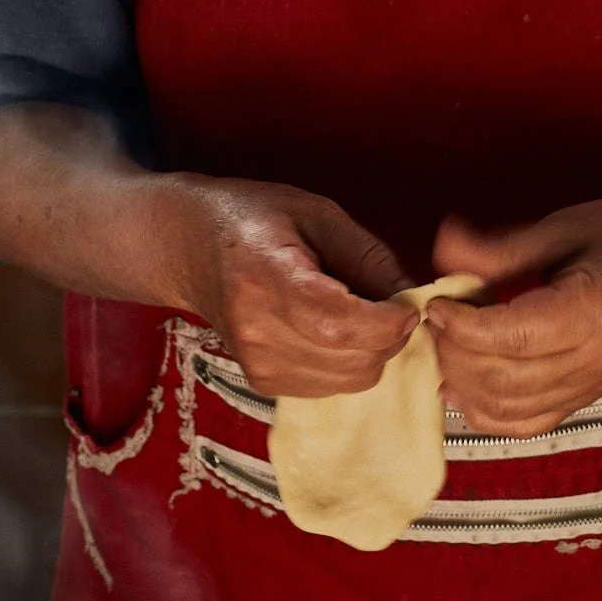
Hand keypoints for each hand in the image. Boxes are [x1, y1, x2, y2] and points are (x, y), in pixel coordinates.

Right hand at [170, 177, 420, 397]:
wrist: (189, 246)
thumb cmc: (253, 219)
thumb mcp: (318, 214)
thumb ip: (370, 256)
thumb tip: (412, 298)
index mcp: (265, 277)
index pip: (340, 324)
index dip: (388, 322)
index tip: (408, 306)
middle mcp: (256, 330)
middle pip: (353, 358)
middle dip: (389, 336)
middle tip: (388, 304)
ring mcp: (257, 363)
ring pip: (351, 379)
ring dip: (372, 350)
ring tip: (358, 313)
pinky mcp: (263, 383)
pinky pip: (334, 386)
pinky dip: (350, 362)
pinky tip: (335, 330)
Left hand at [425, 198, 601, 437]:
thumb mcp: (564, 227)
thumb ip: (500, 249)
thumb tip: (443, 249)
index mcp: (598, 309)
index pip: (512, 338)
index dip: (461, 327)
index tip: (436, 304)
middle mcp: (599, 357)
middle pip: (504, 379)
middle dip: (455, 353)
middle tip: (435, 322)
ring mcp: (594, 384)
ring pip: (509, 409)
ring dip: (464, 384)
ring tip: (447, 348)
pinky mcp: (587, 396)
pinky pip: (527, 424)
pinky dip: (486, 412)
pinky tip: (463, 384)